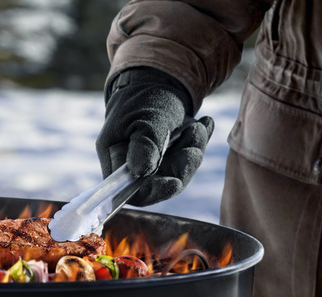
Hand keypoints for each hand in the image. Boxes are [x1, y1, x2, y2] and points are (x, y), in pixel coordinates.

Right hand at [96, 67, 213, 206]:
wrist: (154, 79)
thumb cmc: (143, 97)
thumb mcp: (145, 117)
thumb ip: (144, 144)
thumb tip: (141, 172)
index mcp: (116, 157)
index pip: (130, 190)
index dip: (153, 192)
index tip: (175, 181)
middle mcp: (133, 165)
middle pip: (161, 183)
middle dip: (184, 165)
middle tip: (195, 136)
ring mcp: (153, 162)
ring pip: (179, 172)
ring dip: (194, 149)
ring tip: (198, 126)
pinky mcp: (169, 156)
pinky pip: (188, 159)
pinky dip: (199, 142)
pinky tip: (205, 123)